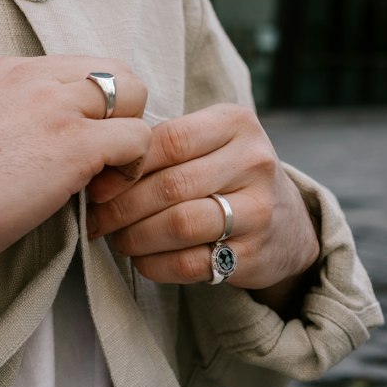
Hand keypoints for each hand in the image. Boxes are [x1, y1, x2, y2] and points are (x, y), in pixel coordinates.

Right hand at [0, 56, 149, 302]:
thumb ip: (26, 112)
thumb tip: (64, 135)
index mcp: (15, 69)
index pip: (87, 66)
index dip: (97, 107)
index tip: (81, 144)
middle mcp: (38, 75)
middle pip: (118, 71)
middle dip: (123, 114)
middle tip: (102, 159)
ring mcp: (57, 104)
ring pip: (134, 94)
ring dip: (129, 139)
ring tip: (103, 177)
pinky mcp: (75, 141)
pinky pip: (137, 138)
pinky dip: (131, 168)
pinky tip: (100, 194)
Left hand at [85, 103, 319, 299]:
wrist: (289, 222)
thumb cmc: (228, 172)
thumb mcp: (211, 141)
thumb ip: (165, 143)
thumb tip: (99, 165)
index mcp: (236, 122)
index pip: (170, 139)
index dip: (127, 164)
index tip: (98, 183)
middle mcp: (253, 161)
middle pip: (171, 185)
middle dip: (123, 206)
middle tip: (97, 219)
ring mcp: (259, 210)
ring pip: (180, 225)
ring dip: (136, 237)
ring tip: (117, 239)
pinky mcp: (255, 254)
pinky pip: (193, 263)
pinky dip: (157, 264)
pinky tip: (142, 260)